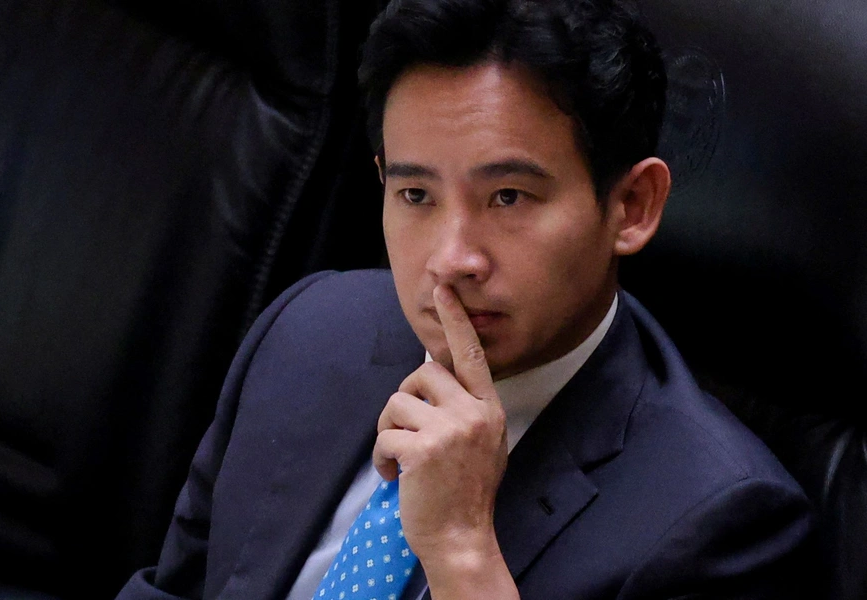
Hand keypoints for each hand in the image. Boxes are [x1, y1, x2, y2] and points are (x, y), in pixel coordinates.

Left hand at [373, 285, 516, 597]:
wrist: (462, 539)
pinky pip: (385, 435)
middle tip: (404, 431)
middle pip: (423, 373)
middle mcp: (474, 413)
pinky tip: (392, 475)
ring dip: (388, 430)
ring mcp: (451, 431)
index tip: (444, 288)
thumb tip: (433, 377)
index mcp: (488, 408)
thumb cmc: (466, 492)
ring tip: (399, 457)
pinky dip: (380, 456)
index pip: (471, 355)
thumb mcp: (481, 443)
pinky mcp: (423, 450)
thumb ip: (463, 408)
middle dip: (404, 398)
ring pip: (397, 402)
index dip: (455, 320)